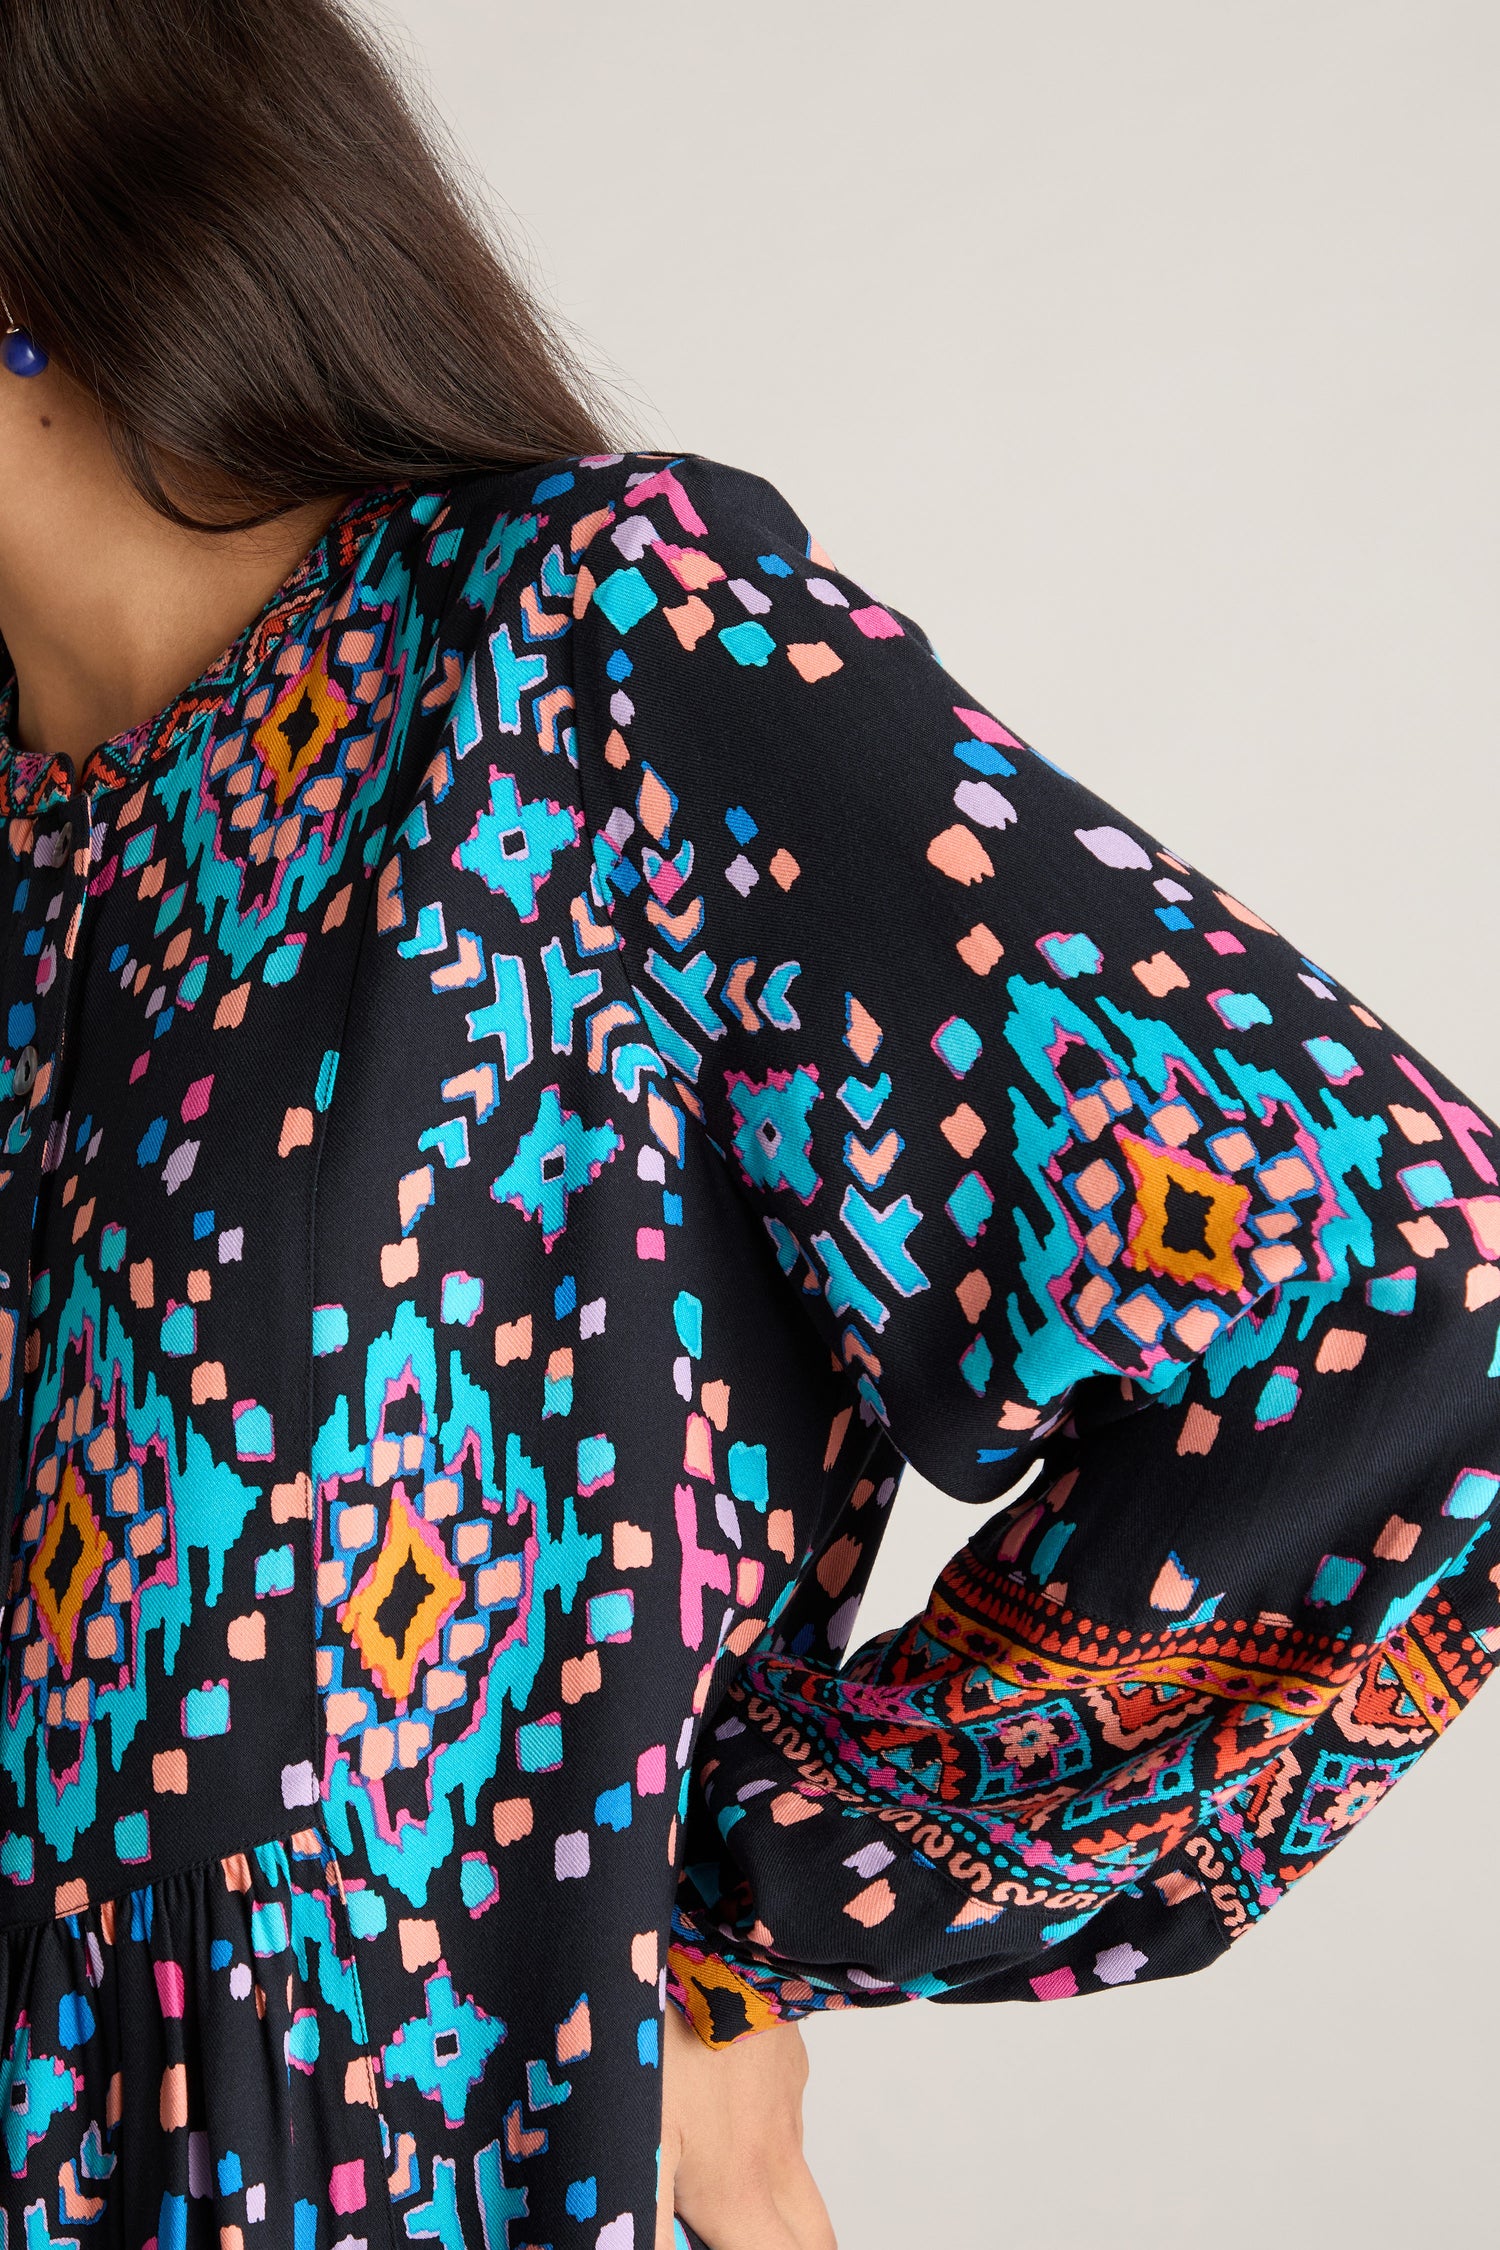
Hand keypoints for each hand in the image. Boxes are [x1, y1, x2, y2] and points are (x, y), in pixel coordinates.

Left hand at [656, 1998, 837, 2249]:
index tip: (723, 2239)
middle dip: (790, 2248)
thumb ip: (647, 2226)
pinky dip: (759, 2125)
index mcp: (739, 2190)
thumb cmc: (663, 2036)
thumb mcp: (636, 2144)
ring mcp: (787, 2098)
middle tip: (740, 2229)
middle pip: (812, 2240)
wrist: (709, 1934)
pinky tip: (711, 2095)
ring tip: (710, 2172)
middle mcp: (776, 2152)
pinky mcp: (785, 2053)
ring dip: (773, 2194)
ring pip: (795, 2172)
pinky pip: (782, 2106)